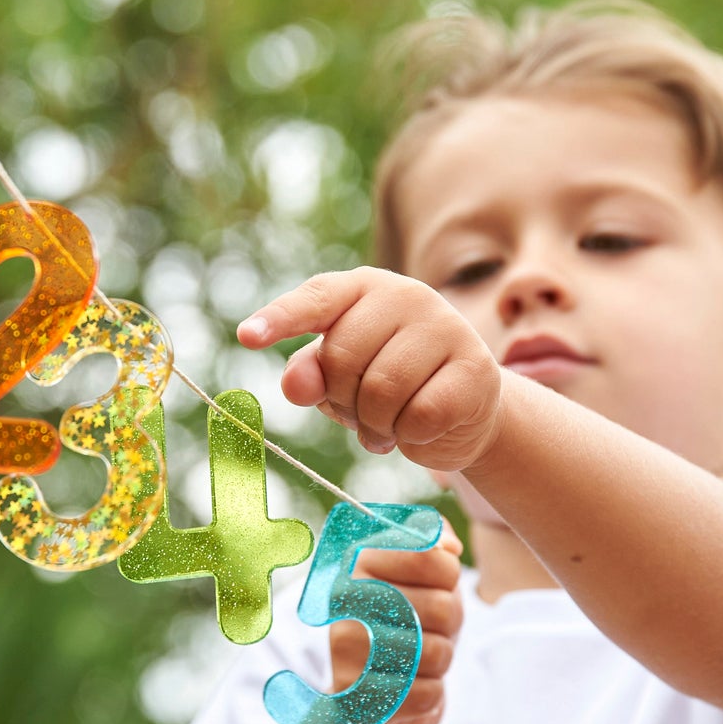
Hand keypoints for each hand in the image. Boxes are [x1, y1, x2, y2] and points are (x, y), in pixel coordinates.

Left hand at [237, 267, 504, 473]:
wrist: (466, 406)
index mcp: (366, 288)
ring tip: (386, 425)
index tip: (247, 336)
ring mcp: (447, 328)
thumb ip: (313, 374)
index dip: (281, 318)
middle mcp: (408, 296)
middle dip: (342, 399)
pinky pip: (420, 416)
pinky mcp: (475, 369)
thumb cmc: (391, 383)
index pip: (318, 298)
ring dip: (375, 424)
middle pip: (343, 357)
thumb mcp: (342, 377)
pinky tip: (419, 428)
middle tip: (359, 413)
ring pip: (382, 390)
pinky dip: (409, 436)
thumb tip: (294, 383)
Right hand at [329, 519, 463, 723]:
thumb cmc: (406, 622)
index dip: (448, 576)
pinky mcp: (361, 701)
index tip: (434, 584)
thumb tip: (448, 546)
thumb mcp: (422, 575)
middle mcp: (343, 604)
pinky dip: (430, 691)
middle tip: (428, 627)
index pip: (431, 557)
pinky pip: (429, 693)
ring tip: (418, 655)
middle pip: (441, 607)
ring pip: (438, 652)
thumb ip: (434, 542)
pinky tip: (408, 685)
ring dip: (441, 658)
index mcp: (355, 562)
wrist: (375, 691)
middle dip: (449, 622)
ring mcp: (347, 654)